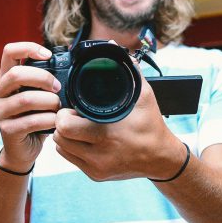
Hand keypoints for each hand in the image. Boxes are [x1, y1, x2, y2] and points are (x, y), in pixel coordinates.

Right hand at [0, 42, 61, 171]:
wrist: (23, 150)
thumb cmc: (34, 118)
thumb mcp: (37, 95)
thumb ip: (44, 81)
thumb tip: (68, 63)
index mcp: (4, 79)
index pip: (9, 52)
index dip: (29, 48)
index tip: (48, 55)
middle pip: (16, 75)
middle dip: (43, 78)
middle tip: (58, 88)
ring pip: (26, 99)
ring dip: (49, 102)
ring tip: (58, 107)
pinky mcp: (6, 130)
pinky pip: (31, 121)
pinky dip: (49, 120)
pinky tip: (55, 121)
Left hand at [53, 75, 185, 180]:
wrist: (162, 158)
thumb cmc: (151, 124)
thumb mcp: (144, 95)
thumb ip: (128, 69)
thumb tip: (114, 47)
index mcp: (107, 135)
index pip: (64, 126)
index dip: (64, 114)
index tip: (72, 107)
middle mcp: (99, 155)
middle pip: (59, 137)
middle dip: (62, 123)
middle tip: (73, 115)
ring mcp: (96, 168)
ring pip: (61, 149)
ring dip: (65, 135)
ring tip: (78, 125)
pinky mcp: (95, 175)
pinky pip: (70, 158)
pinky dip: (71, 147)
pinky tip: (83, 138)